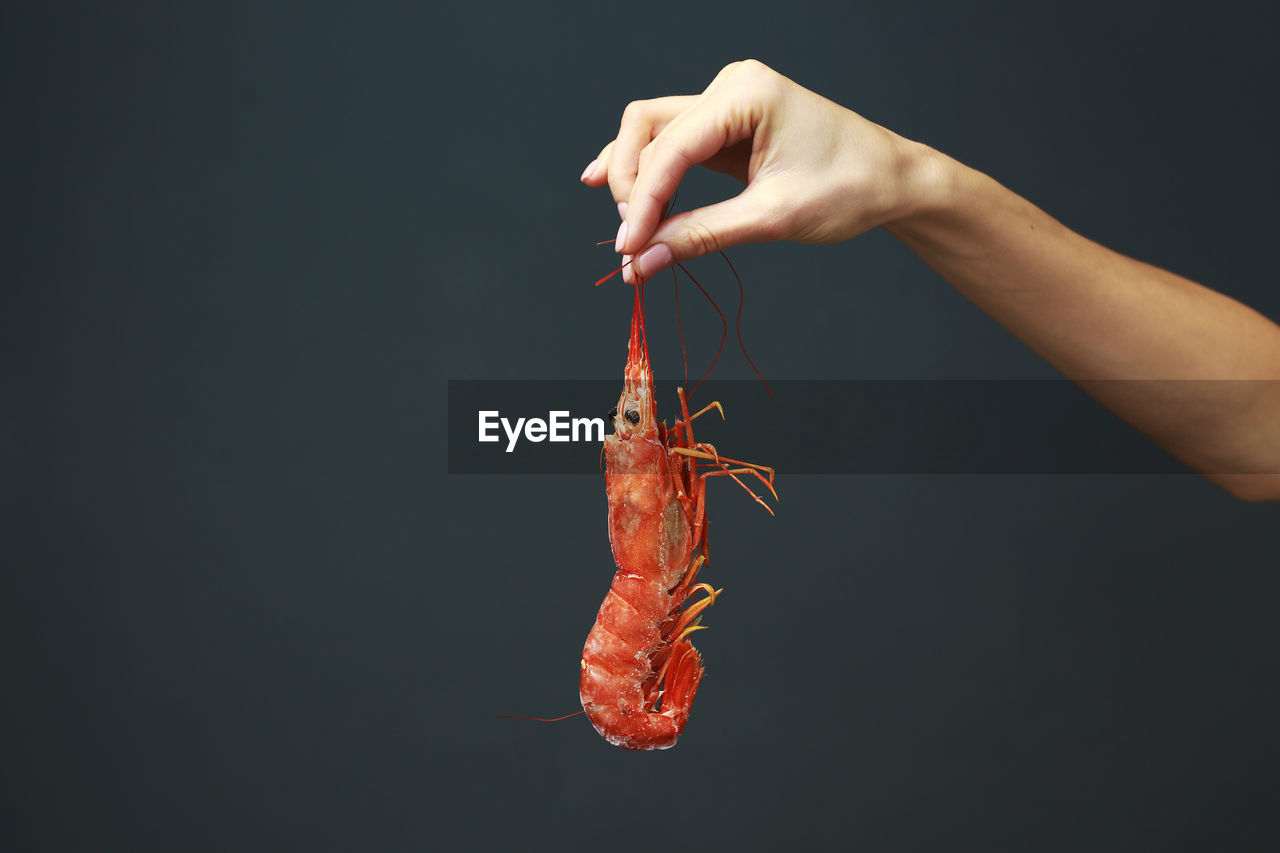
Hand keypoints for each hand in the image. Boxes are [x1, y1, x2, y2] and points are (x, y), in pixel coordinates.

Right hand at [580, 59, 932, 281]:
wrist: (892, 180)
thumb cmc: (849, 187)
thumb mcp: (771, 218)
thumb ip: (701, 236)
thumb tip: (645, 261)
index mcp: (747, 93)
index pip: (670, 146)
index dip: (642, 201)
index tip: (629, 249)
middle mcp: (730, 88)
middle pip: (647, 129)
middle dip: (632, 187)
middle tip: (632, 242)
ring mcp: (726, 103)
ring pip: (652, 133)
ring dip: (633, 179)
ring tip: (626, 228)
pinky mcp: (726, 126)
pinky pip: (672, 144)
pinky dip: (649, 172)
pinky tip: (616, 191)